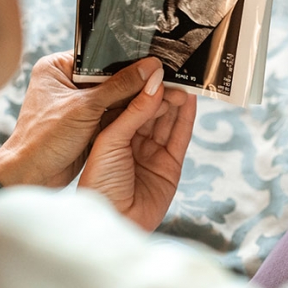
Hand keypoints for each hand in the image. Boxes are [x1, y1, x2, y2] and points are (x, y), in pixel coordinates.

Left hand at [0, 52, 169, 187]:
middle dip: (134, 80)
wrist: (31, 176)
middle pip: (110, 75)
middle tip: (163, 77)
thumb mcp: (86, 107)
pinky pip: (112, 112)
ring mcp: (78, 103)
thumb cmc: (44, 138)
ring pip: (114, 95)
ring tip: (163, 93)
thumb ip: (120, 86)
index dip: (126, 58)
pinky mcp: (86, 122)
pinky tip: (150, 111)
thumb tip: (151, 68)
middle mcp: (68, 81)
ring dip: (133, 99)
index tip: (152, 59)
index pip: (100, 55)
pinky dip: (127, 114)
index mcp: (58, 67)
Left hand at [79, 79, 196, 230]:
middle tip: (173, 71)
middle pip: (148, 107)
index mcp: (106, 130)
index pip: (125, 98)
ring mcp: (148, 152)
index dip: (139, 82)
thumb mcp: (110, 139)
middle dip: (160, 89)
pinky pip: (179, 137)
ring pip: (164, 119)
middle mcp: (127, 139)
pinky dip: (185, 118)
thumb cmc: (98, 182)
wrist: (110, 223)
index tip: (152, 63)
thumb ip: (133, 110)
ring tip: (183, 82)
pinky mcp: (168, 166)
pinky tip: (189, 101)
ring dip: (174, 101)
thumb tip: (154, 81)